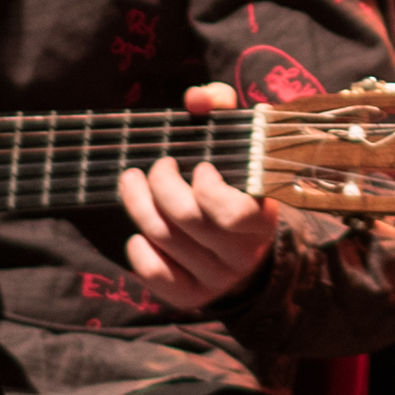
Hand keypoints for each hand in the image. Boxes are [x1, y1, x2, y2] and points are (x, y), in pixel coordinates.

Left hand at [123, 82, 276, 309]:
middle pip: (187, 220)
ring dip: (138, 205)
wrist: (245, 247)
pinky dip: (139, 249)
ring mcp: (217, 279)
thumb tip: (195, 98)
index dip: (207, 188)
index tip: (200, 165)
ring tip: (131, 181)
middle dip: (160, 185)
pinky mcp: (191, 296)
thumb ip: (221, 109)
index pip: (233, 214)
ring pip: (164, 240)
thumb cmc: (237, 182)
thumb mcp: (238, 141)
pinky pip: (155, 274)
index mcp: (263, 219)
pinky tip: (139, 231)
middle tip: (157, 166)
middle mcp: (243, 255)